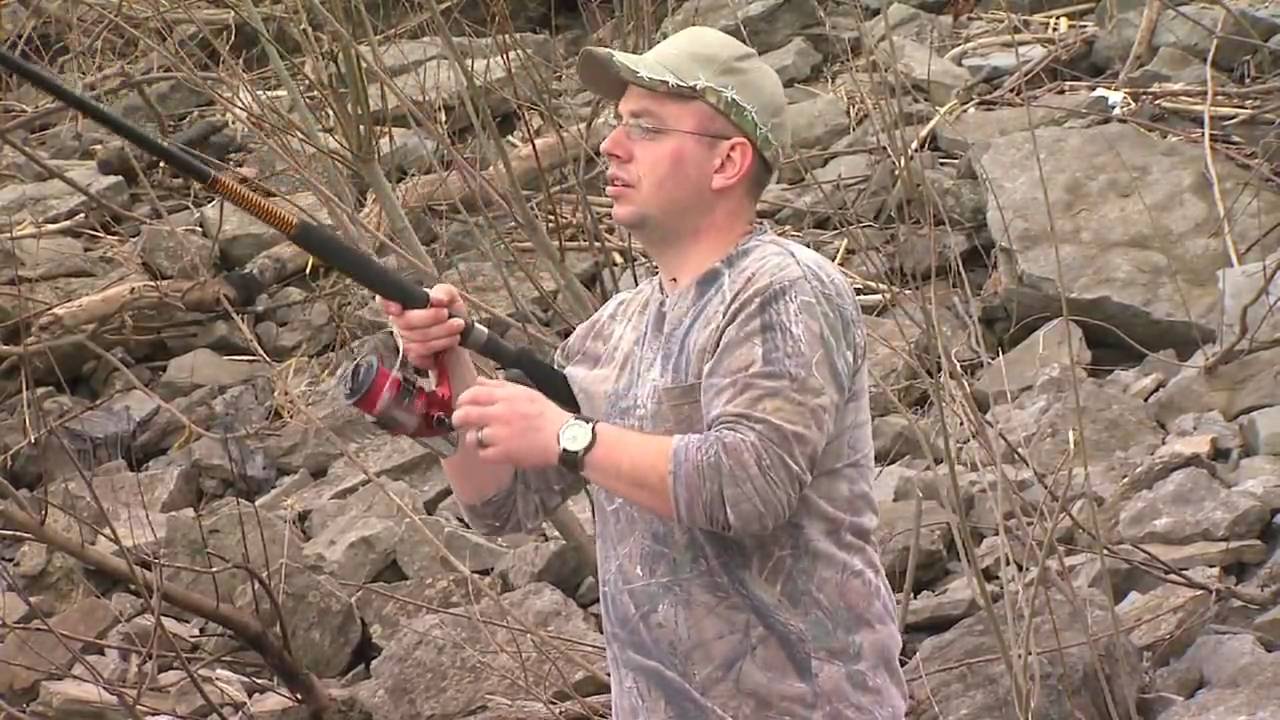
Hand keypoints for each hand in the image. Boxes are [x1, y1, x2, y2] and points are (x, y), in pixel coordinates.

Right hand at [380, 283, 467, 371]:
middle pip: (405, 321)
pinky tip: (451, 339)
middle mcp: (399, 320)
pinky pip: (421, 353)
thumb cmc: (450, 312)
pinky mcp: (412, 355)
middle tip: (448, 314)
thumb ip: (442, 292)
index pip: (384, 301)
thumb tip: (436, 299)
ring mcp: (404, 339)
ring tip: (457, 326)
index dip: (387, 304)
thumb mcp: (450, 296)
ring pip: (416, 338)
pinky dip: (441, 344)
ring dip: (442, 332)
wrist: (460, 335)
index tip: (398, 309)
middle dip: (430, 318)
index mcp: (404, 302)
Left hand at [449, 376, 571, 468]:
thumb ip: (499, 385)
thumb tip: (478, 380)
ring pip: (471, 436)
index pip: (472, 394)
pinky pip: (482, 454)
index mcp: (505, 396)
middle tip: (460, 423)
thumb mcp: (525, 392)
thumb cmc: (547, 415)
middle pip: (464, 415)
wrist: (564, 437)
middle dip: (458, 420)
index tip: (463, 405)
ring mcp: (500, 435)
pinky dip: (484, 453)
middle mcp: (499, 414)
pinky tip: (492, 450)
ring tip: (482, 439)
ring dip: (474, 438)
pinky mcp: (503, 453)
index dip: (462, 400)